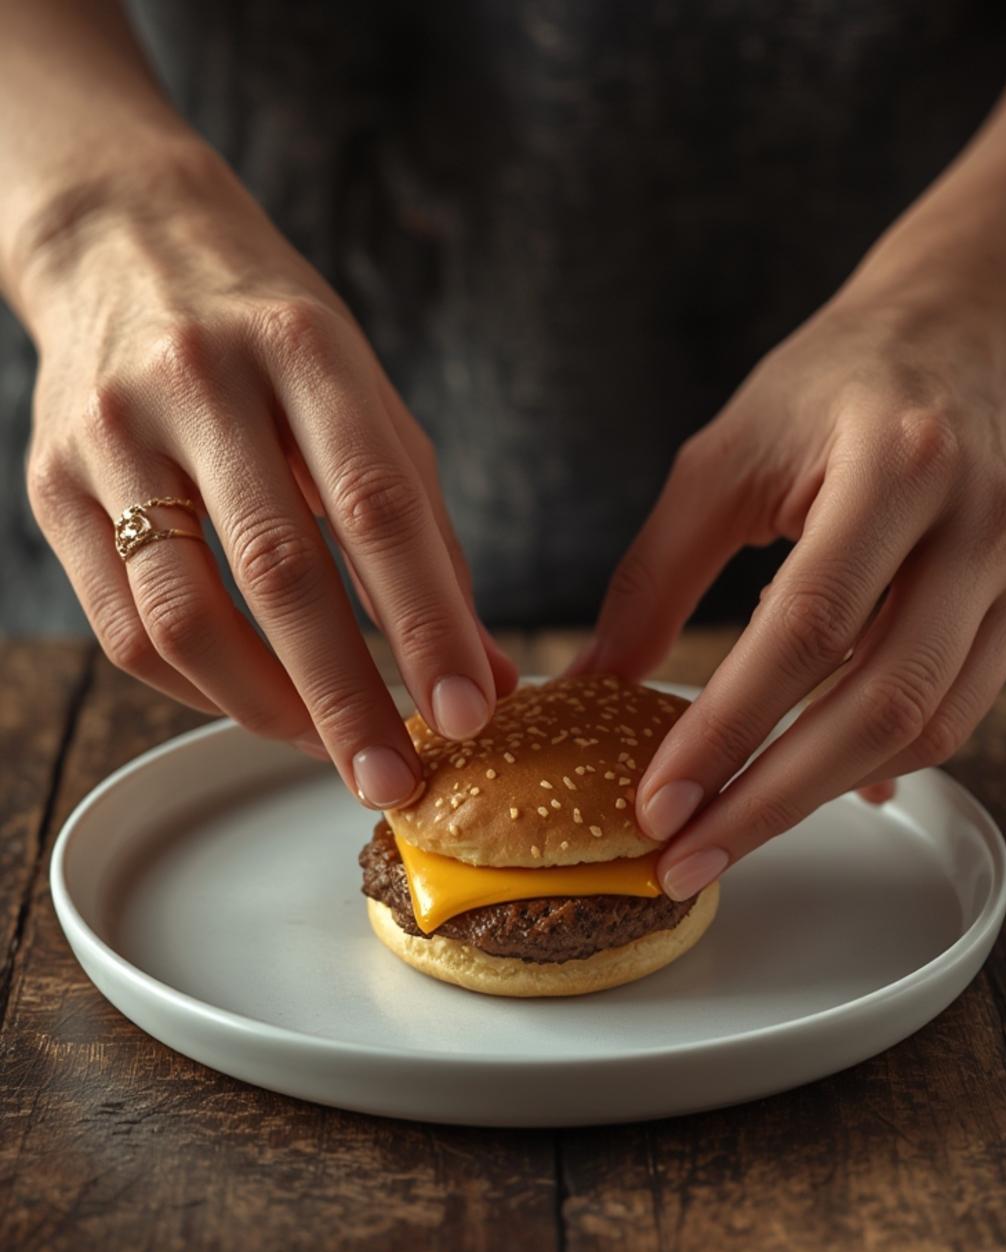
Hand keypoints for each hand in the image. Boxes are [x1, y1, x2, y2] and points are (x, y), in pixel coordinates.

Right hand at [21, 147, 515, 806]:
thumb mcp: (370, 405)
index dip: (426, 621)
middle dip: (347, 697)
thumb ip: (427, 537)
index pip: (376, 505)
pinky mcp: (50, 484)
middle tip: (396, 778)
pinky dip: (197, 689)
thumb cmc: (274, 343)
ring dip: (264, 708)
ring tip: (327, 750)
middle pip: (278, 571)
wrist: (124, 248)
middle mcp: (198, 382)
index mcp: (302, 348)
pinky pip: (123, 627)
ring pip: (184, 614)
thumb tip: (485, 672)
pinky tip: (253, 705)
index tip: (469, 711)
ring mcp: (111, 433)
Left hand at [575, 259, 1005, 898]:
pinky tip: (809, 786)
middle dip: (772, 799)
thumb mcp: (725, 454)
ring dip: (820, 794)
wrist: (969, 323)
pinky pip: (955, 712)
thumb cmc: (835, 379)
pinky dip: (875, 761)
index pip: (805, 627)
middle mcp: (980, 522)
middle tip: (686, 858)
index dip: (726, 728)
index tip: (656, 803)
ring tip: (729, 833)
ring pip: (927, 726)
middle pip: (880, 703)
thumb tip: (595, 683)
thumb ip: (656, 572)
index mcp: (896, 463)